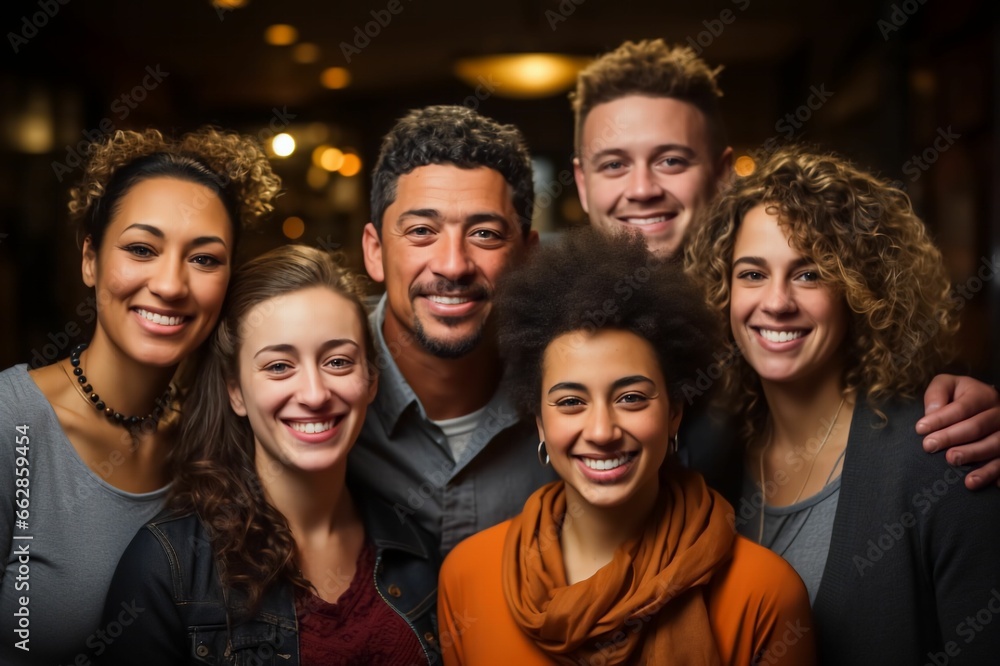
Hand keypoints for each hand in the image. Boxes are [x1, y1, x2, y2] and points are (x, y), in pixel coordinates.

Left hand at [917, 374, 999, 489]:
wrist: (985, 406)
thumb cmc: (958, 397)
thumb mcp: (947, 385)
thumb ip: (937, 393)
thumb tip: (931, 412)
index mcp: (983, 395)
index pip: (962, 408)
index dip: (940, 419)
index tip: (920, 429)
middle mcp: (999, 414)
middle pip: (976, 427)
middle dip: (951, 437)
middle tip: (929, 446)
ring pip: (993, 445)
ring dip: (972, 455)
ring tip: (951, 461)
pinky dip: (991, 473)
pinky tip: (975, 482)